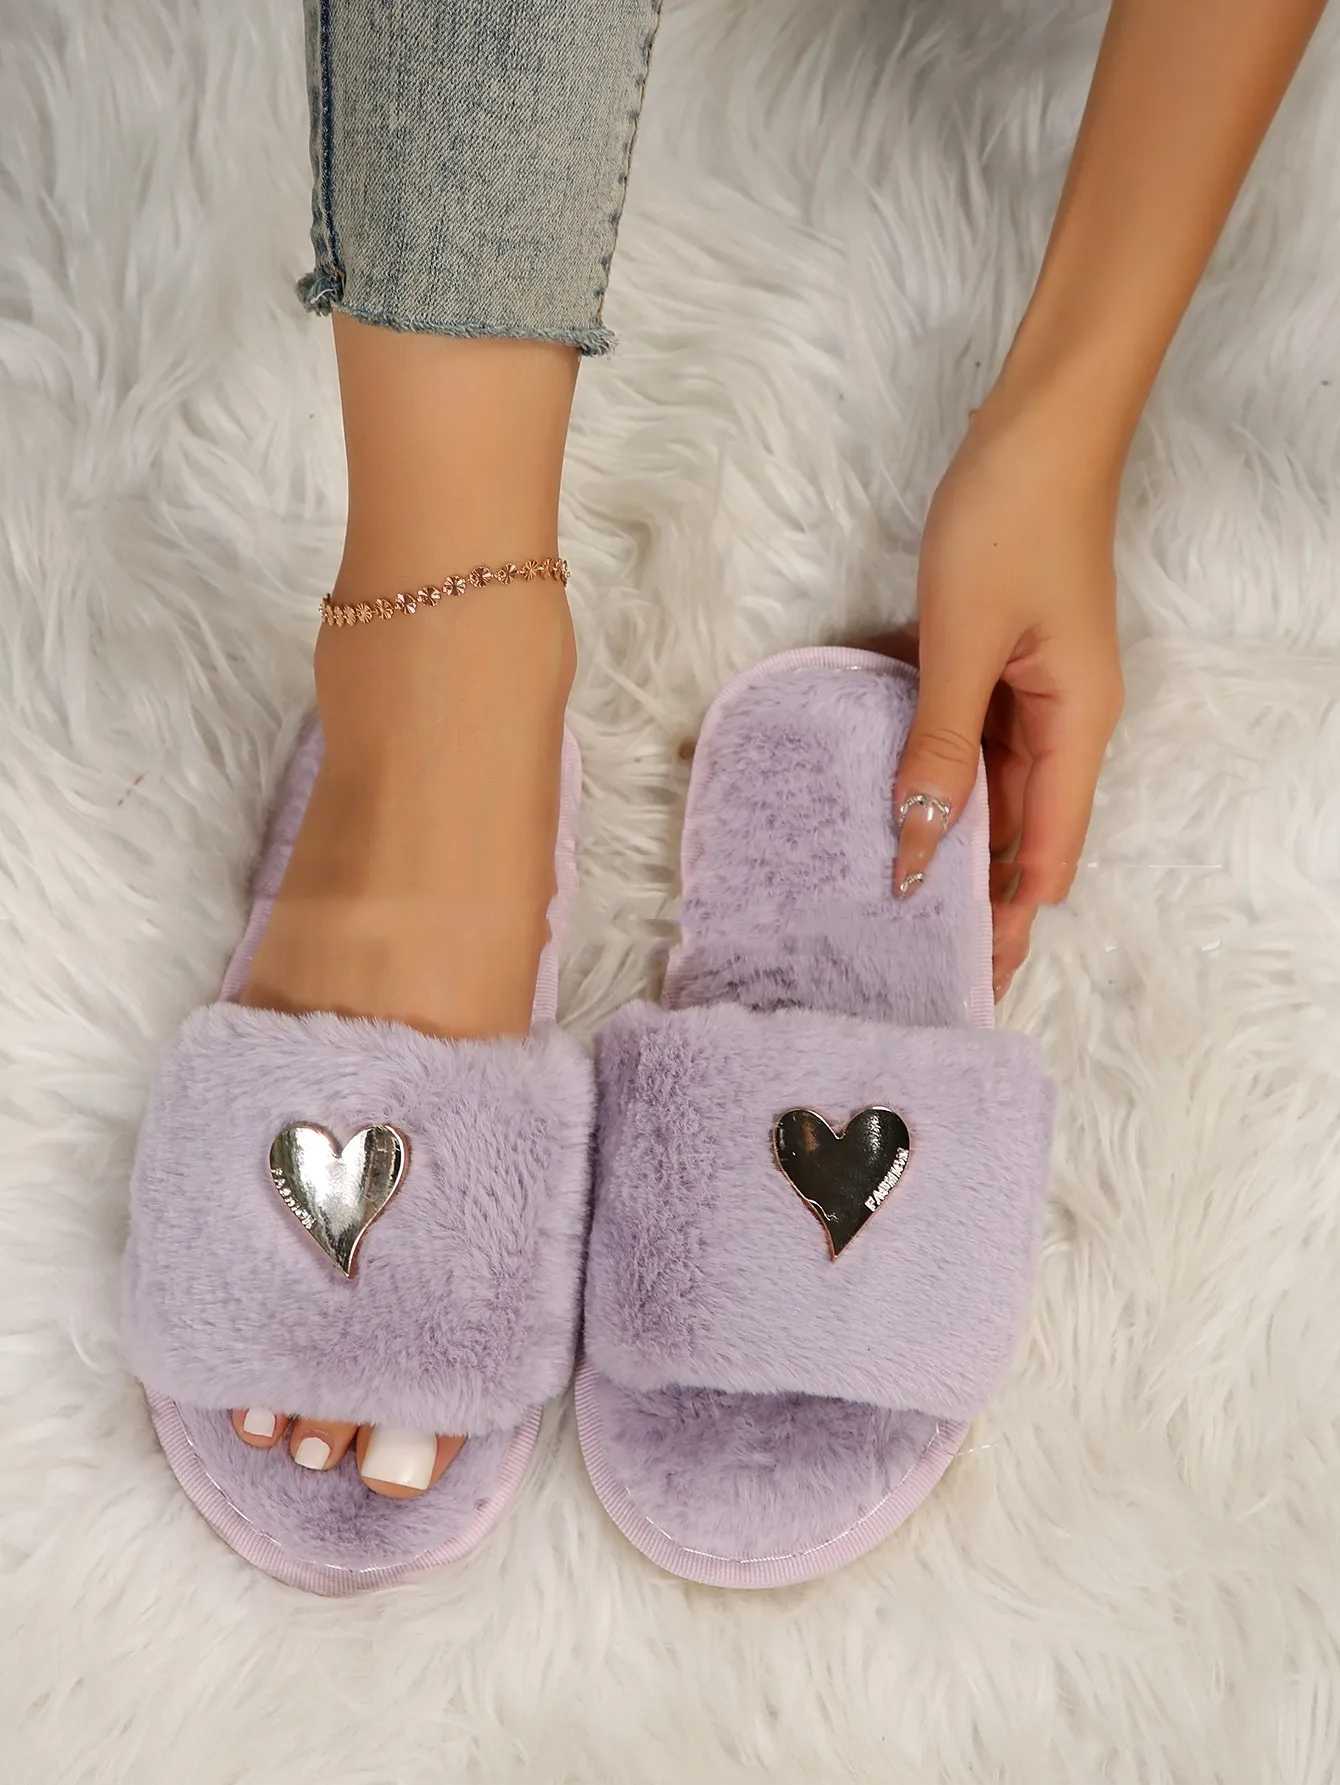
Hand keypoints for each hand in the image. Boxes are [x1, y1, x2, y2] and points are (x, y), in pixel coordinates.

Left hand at [884, 401, 1124, 998]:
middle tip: (918, 954)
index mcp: (1075, 724)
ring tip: (897, 895)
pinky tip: (894, 802)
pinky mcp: (1001, 659)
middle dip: (976, 892)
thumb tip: (919, 842)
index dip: (1009, 919)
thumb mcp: (964, 642)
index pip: (1048, 853)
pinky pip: (970, 736)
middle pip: (1022, 830)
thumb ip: (941, 746)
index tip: (967, 975)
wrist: (1036, 422)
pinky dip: (937, 772)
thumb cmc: (1011, 520)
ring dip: (950, 835)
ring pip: (992, 786)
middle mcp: (1063, 719)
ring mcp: (1032, 689)